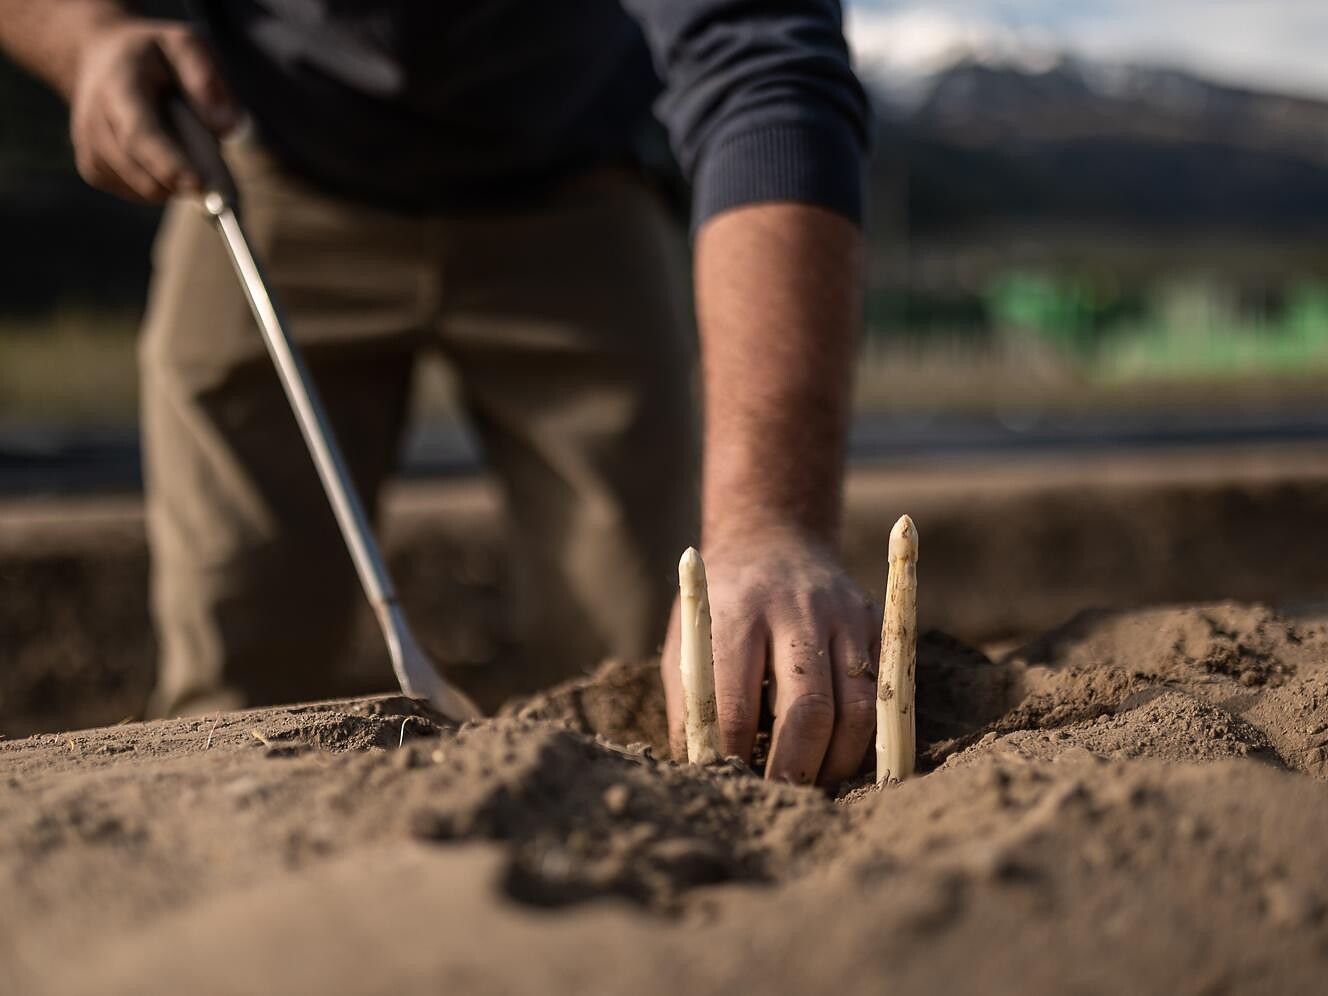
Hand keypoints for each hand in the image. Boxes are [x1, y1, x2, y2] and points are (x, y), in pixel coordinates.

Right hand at [70, 19, 236, 200]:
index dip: (168, 163)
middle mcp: (95, 118)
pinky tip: (160, 155)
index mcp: (118, 85)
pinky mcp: (92, 167)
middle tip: (211, 172)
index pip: (139, 134)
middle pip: (140, 169)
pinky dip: (160, 185)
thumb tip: (228, 126)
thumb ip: (206, 77)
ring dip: (174, 181)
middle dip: (181, 180)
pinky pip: (137, 194)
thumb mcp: (184, 44)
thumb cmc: (154, 55)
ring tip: (178, 144)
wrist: (100, 59)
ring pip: (143, 189)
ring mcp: (89, 146)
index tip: (198, 184)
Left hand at [661, 530, 879, 786]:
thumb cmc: (719, 611)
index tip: (730, 787)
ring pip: (859, 707)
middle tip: (781, 801)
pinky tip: (842, 757)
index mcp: (736, 614)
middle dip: (796, 768)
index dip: (733, 756)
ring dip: (839, 761)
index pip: (737, 703)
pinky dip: (866, 737)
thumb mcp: (686, 644)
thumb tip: (703, 775)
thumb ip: (693, 707)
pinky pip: (884, 694)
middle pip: (809, 708)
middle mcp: (796, 609)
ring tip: (814, 785)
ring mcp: (844, 615)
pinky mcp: (876, 625)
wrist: (772, 542)